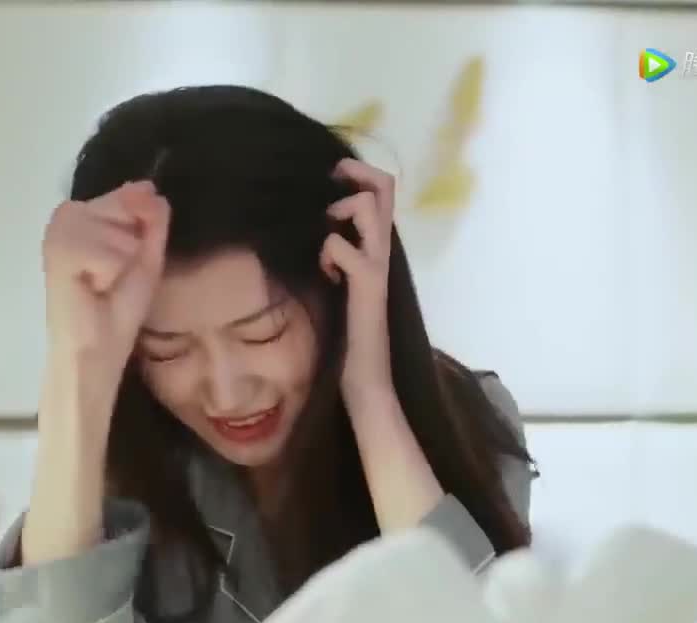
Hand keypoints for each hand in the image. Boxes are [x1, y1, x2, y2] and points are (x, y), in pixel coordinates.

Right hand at [42, 181, 169, 385]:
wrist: (97, 348)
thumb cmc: (119, 306)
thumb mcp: (146, 254)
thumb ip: (150, 217)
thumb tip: (147, 186)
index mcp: (86, 213)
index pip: (131, 195)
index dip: (139, 230)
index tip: (123, 261)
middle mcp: (67, 214)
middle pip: (124, 206)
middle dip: (130, 246)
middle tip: (110, 276)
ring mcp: (59, 231)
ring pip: (117, 231)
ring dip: (120, 263)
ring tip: (100, 284)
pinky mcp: (57, 251)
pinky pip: (107, 252)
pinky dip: (109, 275)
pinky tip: (92, 289)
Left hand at [320, 158, 395, 397]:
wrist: (364, 376)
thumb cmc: (346, 333)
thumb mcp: (337, 281)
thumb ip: (334, 254)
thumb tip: (312, 227)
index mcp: (375, 248)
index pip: (382, 191)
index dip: (360, 173)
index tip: (333, 177)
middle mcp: (382, 251)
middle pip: (384, 187)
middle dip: (355, 173)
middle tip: (332, 182)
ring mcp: (378, 266)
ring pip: (368, 207)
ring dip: (340, 211)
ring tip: (327, 236)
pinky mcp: (369, 285)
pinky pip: (340, 247)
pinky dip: (327, 253)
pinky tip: (325, 276)